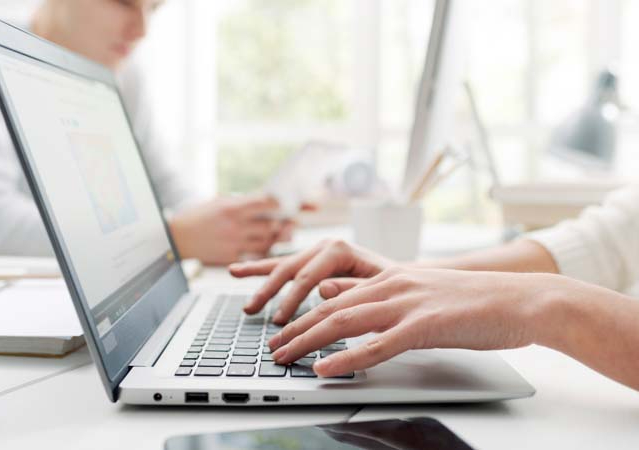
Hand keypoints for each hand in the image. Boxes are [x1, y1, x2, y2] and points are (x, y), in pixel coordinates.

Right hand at [168, 194, 284, 264]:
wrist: (176, 239)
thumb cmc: (197, 217)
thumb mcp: (218, 202)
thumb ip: (242, 202)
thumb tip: (266, 200)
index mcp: (231, 208)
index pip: (265, 203)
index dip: (280, 203)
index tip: (288, 203)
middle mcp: (234, 225)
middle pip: (271, 225)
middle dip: (284, 223)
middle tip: (293, 221)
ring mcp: (233, 243)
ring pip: (267, 242)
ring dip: (278, 238)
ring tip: (285, 233)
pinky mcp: (231, 257)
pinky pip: (256, 255)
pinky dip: (266, 250)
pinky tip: (269, 245)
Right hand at [229, 239, 394, 323]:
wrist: (405, 279)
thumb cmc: (395, 285)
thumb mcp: (379, 288)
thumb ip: (352, 287)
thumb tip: (321, 288)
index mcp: (339, 249)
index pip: (307, 277)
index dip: (291, 302)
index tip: (281, 323)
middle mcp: (324, 247)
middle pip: (289, 270)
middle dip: (270, 294)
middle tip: (256, 315)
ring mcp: (316, 252)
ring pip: (282, 267)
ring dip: (260, 283)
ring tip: (247, 303)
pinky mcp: (311, 261)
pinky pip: (281, 265)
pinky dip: (260, 269)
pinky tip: (238, 271)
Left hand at [269, 267, 560, 376]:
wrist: (522, 299)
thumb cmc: (475, 303)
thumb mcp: (422, 294)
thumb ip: (383, 297)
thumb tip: (343, 298)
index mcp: (391, 278)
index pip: (336, 295)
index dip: (303, 312)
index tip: (282, 328)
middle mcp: (392, 284)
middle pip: (330, 307)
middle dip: (295, 328)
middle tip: (271, 347)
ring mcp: (408, 303)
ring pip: (345, 321)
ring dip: (308, 341)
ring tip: (282, 357)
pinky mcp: (425, 325)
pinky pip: (378, 344)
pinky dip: (347, 358)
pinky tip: (325, 368)